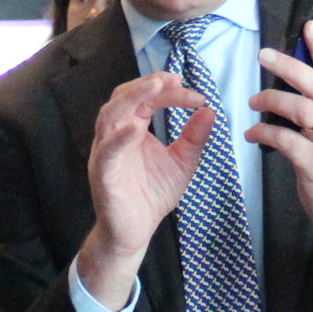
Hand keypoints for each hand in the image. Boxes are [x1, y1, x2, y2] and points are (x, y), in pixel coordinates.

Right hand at [76, 73, 213, 309]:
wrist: (135, 232)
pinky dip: (119, 138)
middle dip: (148, 85)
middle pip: (124, 97)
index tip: (198, 96)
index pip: (148, 99)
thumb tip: (210, 111)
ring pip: (109, 115)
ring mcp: (106, 152)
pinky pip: (107, 152)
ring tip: (156, 87)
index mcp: (132, 128)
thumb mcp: (182, 162)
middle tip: (173, 80)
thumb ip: (194, 138)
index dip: (170, 92)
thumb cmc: (153, 195)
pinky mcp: (103, 174)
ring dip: (132, 98)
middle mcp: (115, 135)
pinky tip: (136, 128)